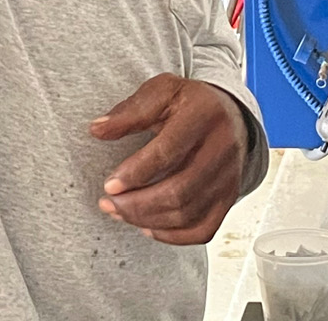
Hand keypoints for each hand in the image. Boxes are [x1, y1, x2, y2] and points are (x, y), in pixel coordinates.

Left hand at [90, 73, 249, 244]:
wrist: (231, 113)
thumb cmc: (190, 102)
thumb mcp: (161, 91)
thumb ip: (129, 112)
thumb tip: (97, 130)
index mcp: (203, 115)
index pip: (168, 151)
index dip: (136, 173)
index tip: (109, 185)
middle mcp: (222, 148)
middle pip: (179, 190)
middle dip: (137, 205)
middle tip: (108, 204)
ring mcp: (229, 176)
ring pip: (188, 213)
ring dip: (148, 220)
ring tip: (119, 212)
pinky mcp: (229, 197)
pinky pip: (204, 229)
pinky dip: (173, 236)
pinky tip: (148, 228)